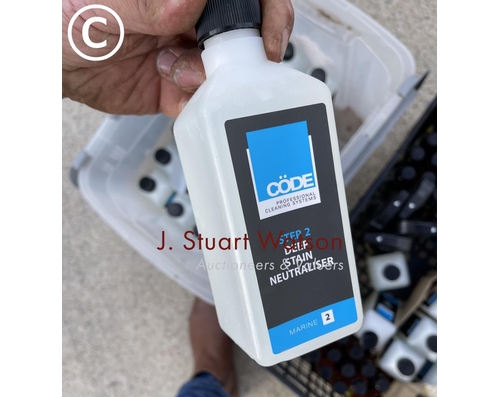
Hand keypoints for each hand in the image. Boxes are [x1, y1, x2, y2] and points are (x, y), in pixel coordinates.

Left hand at [63, 0, 293, 116]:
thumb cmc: (67, 16)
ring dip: (210, 78)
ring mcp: (189, 55)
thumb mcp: (104, 3)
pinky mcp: (178, 88)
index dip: (267, 11)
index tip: (269, 37)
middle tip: (227, 64)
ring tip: (174, 72)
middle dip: (247, 52)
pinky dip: (194, 101)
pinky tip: (170, 90)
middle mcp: (193, 20)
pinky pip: (201, 100)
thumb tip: (189, 0)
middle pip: (246, 34)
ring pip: (227, 72)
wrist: (53, 63)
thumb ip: (147, 3)